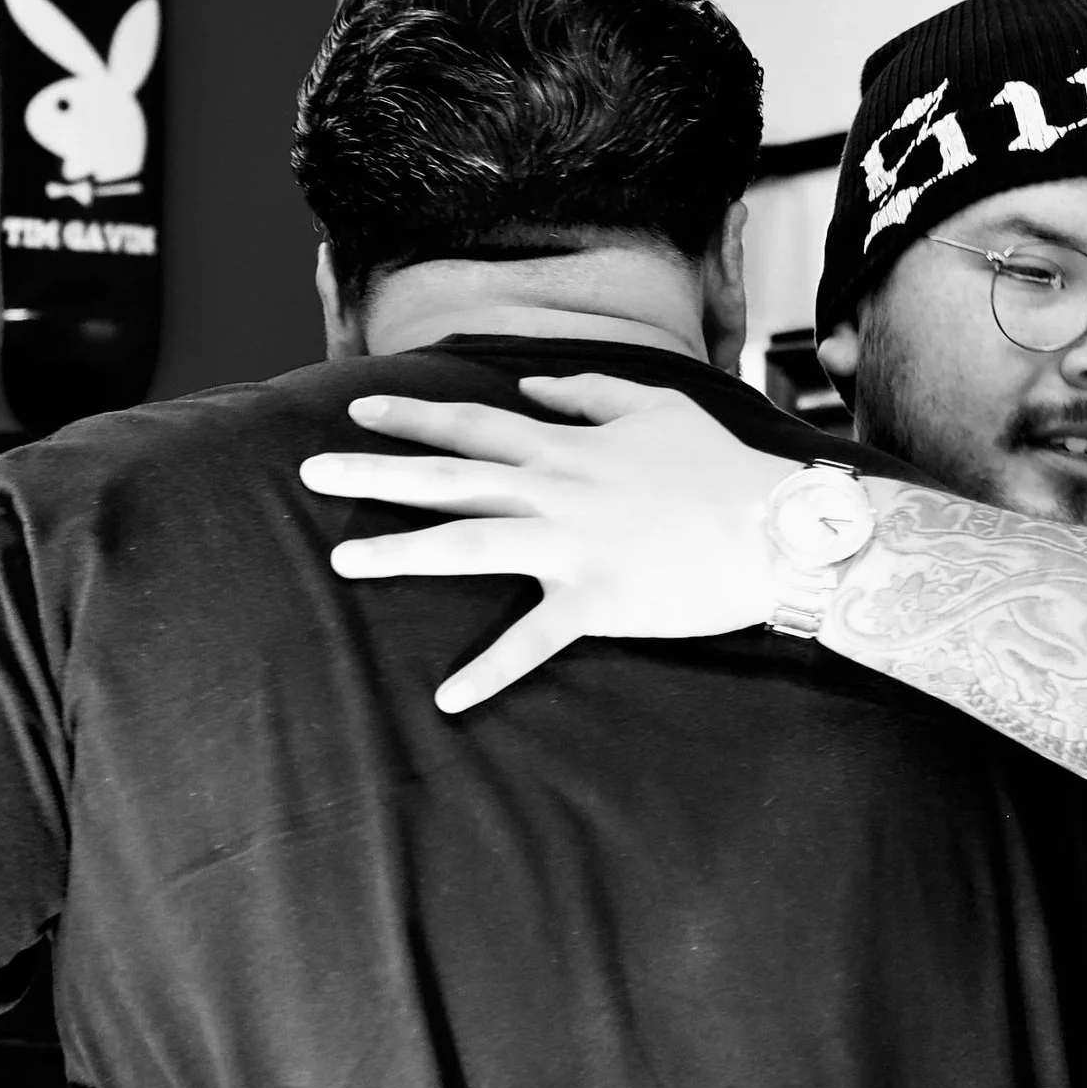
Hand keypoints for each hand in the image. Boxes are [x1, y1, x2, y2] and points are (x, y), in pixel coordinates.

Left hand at [300, 376, 802, 711]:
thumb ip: (587, 394)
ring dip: (404, 553)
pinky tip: (446, 698)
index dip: (415, 415)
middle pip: (450, 479)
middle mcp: (556, 491)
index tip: (359, 406)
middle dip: (377, 474)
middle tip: (311, 472)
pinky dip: (490, 671)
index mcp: (567, 447)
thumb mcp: (655, 407)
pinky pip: (533, 641)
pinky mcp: (596, 601)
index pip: (474, 425)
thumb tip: (530, 389)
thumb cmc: (719, 465)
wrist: (775, 525)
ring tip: (344, 561)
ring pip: (470, 546)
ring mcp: (571, 547)